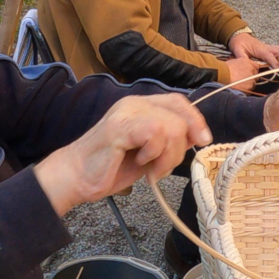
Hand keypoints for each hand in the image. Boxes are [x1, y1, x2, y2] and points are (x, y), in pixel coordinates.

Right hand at [34, 95, 211, 215]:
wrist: (76, 176)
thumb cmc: (109, 166)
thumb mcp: (148, 152)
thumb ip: (168, 140)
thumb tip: (197, 136)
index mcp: (140, 106)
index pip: (178, 102)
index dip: (195, 120)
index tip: (202, 140)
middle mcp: (134, 103)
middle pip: (179, 113)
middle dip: (180, 147)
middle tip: (163, 166)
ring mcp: (126, 113)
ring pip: (171, 126)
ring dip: (168, 155)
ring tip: (151, 169)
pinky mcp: (120, 126)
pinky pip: (155, 133)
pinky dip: (154, 154)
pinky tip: (141, 162)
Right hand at [222, 56, 261, 91]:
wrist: (222, 74)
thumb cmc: (226, 67)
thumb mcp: (236, 60)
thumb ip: (243, 62)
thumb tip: (244, 64)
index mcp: (249, 63)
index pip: (256, 67)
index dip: (252, 70)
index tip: (248, 72)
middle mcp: (252, 71)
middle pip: (255, 76)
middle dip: (251, 77)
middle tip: (243, 79)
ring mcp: (251, 79)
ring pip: (253, 83)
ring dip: (248, 83)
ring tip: (240, 84)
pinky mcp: (249, 87)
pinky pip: (249, 89)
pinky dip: (246, 89)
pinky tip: (240, 88)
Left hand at [229, 33, 278, 68]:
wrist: (238, 35)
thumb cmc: (238, 43)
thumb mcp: (237, 50)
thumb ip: (242, 58)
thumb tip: (246, 64)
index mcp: (259, 49)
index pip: (269, 56)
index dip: (274, 63)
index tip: (278, 70)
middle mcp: (266, 47)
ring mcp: (268, 47)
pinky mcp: (269, 47)